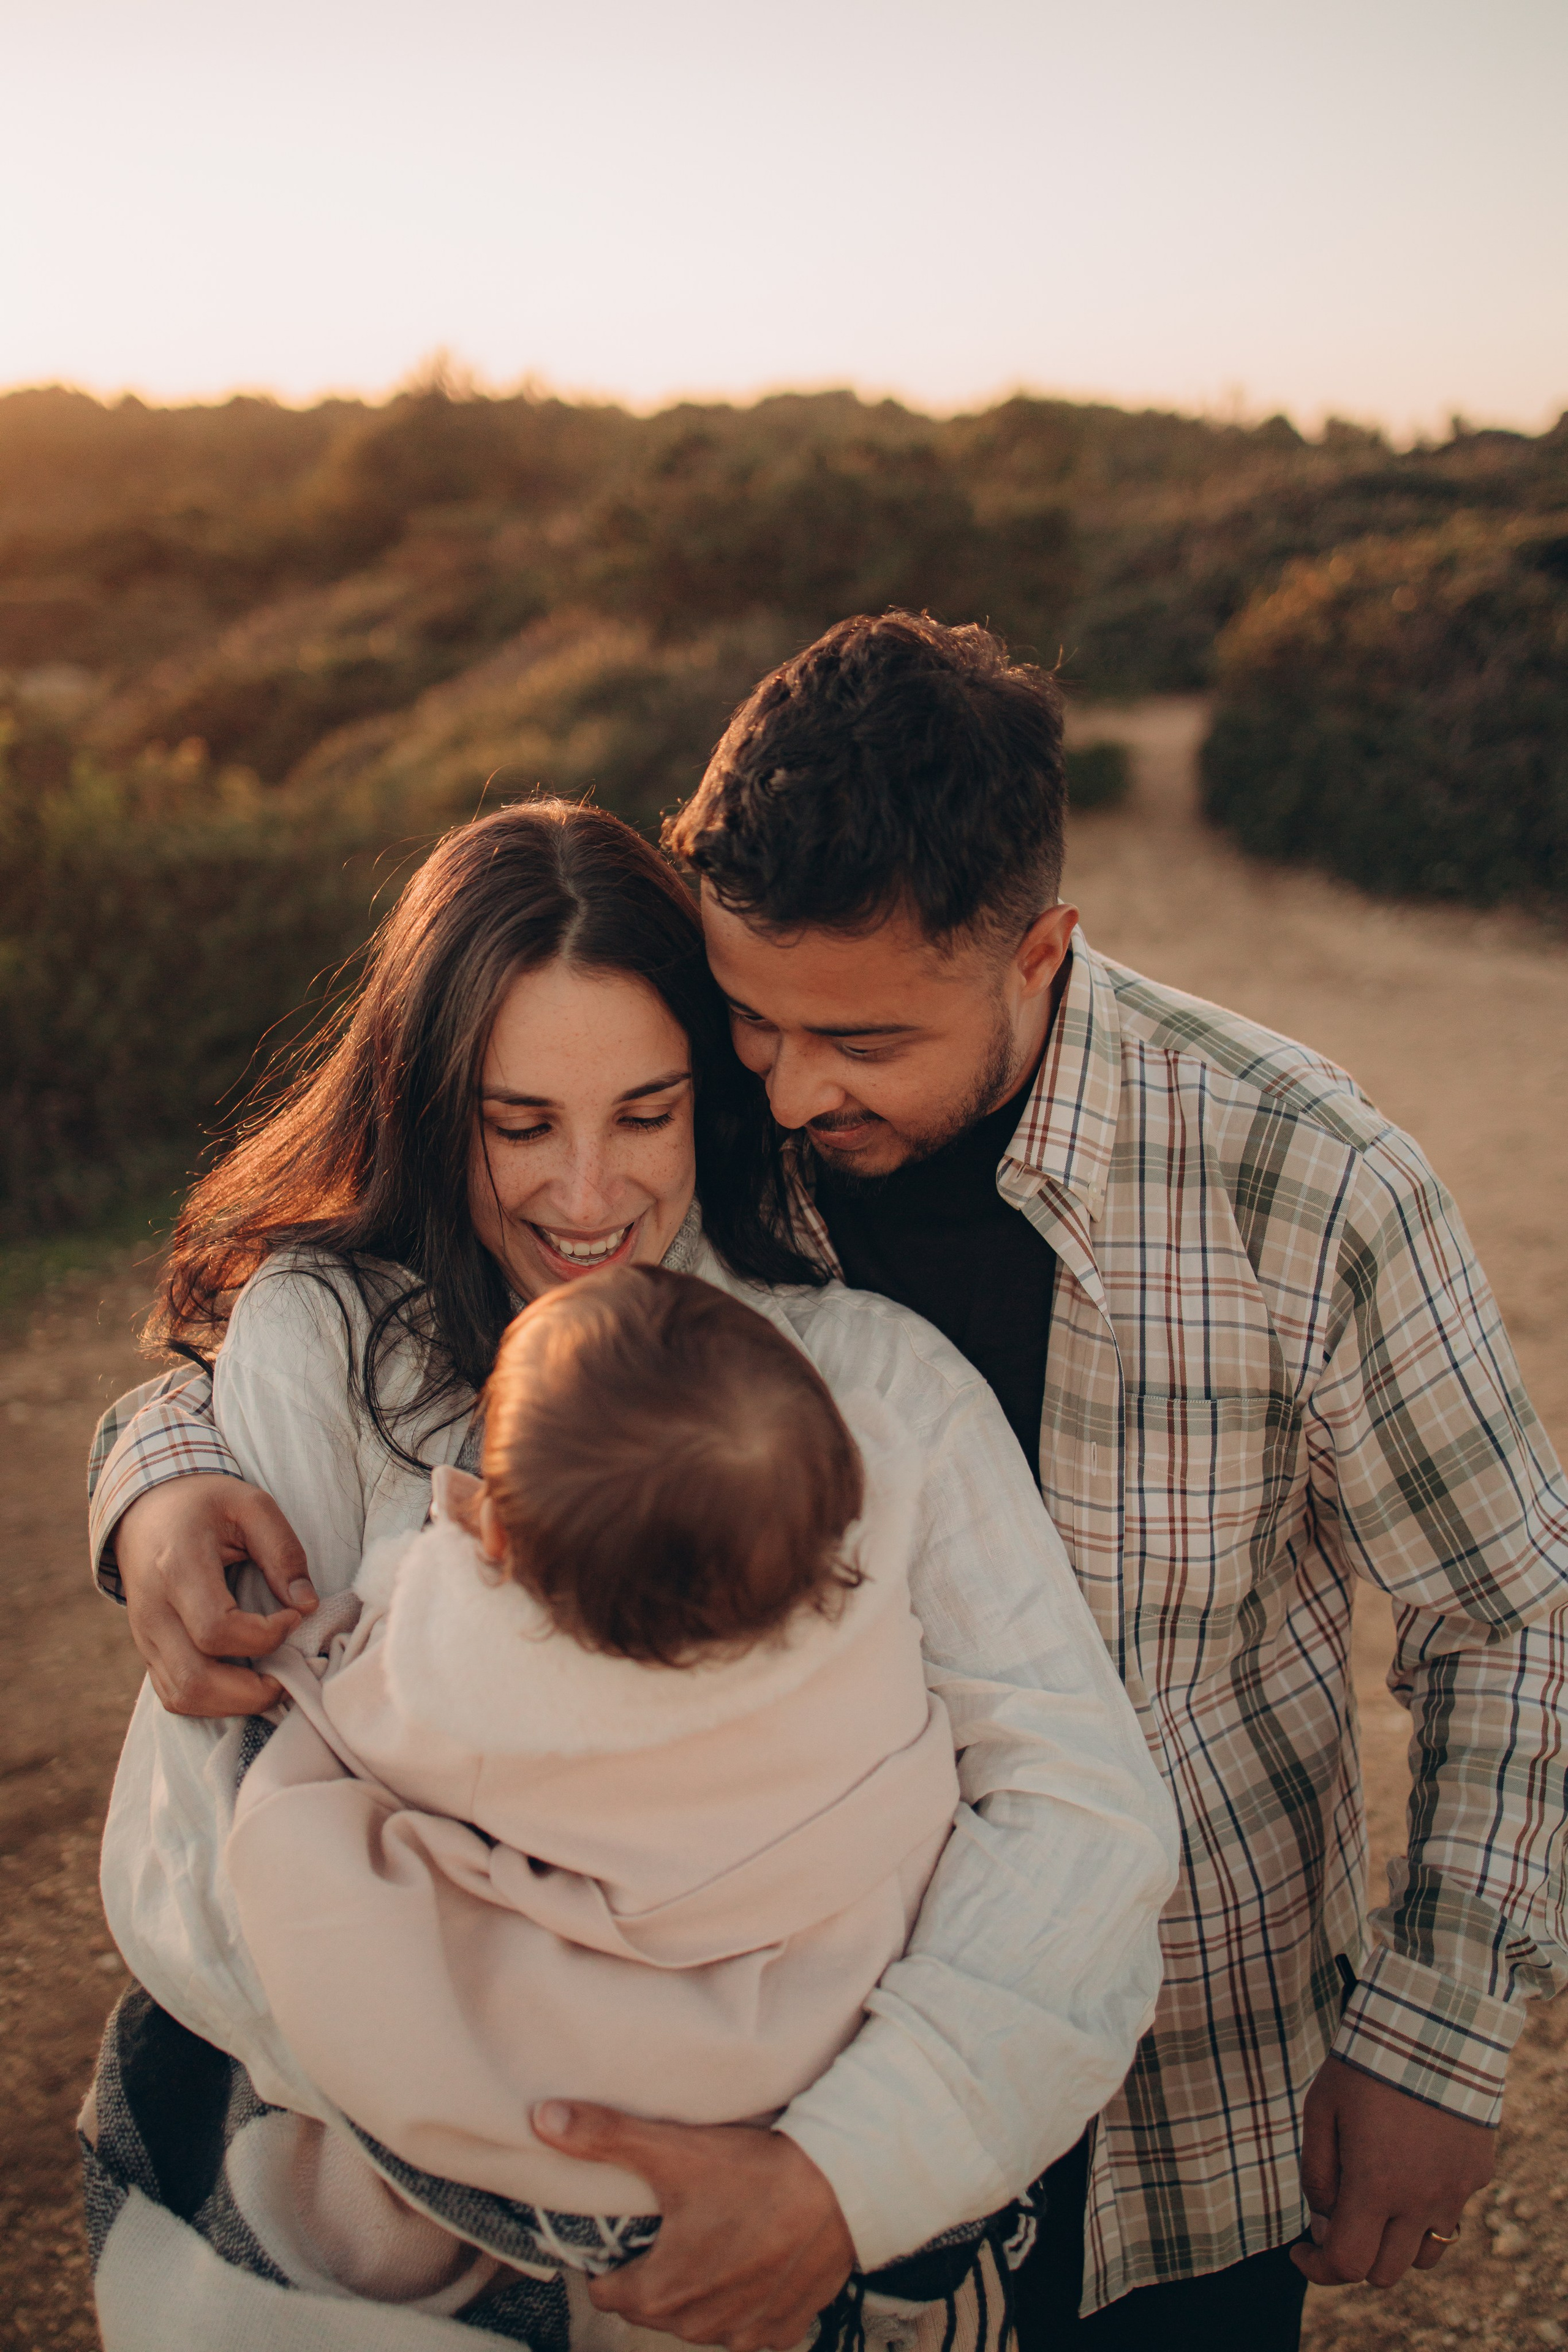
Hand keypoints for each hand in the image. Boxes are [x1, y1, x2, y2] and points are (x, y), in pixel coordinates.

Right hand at [115, 1474, 315, 1715]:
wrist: (146, 1509)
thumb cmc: (204, 1503)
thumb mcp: (252, 1506)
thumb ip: (284, 1552)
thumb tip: (308, 1605)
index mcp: (177, 1567)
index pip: (216, 1629)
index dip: (265, 1635)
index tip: (295, 1616)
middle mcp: (153, 1610)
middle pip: (195, 1679)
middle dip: (252, 1692)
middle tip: (289, 1674)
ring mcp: (145, 1636)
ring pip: (182, 1696)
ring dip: (233, 1704)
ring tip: (271, 1683)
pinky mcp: (147, 1650)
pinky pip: (174, 1694)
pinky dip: (212, 1702)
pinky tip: (244, 1682)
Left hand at [531, 2101, 854, 2349]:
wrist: (840, 2189)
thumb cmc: (755, 2172)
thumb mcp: (673, 2150)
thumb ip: (604, 2136)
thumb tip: (543, 2119)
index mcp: (661, 2293)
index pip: (608, 2293)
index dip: (611, 2262)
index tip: (629, 2232)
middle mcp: (698, 2327)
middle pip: (654, 2308)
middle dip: (656, 2275)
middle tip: (674, 2227)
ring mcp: (744, 2333)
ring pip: (700, 2320)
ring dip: (700, 2291)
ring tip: (715, 2239)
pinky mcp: (783, 2330)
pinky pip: (748, 2327)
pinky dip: (746, 2303)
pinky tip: (754, 2264)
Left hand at [1292, 2055, 1494, 2288]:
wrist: (1433, 2027)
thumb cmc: (1364, 2065)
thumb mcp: (1320, 2110)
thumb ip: (1317, 2174)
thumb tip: (1323, 2223)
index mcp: (1376, 2187)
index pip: (1346, 2264)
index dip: (1318, 2269)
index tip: (1300, 2250)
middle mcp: (1420, 2201)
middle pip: (1385, 2273)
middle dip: (1354, 2257)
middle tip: (1335, 2220)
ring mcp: (1455, 2192)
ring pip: (1423, 2257)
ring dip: (1394, 2245)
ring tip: (1375, 2203)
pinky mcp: (1477, 2175)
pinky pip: (1450, 2214)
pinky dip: (1426, 2211)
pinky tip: (1409, 2171)